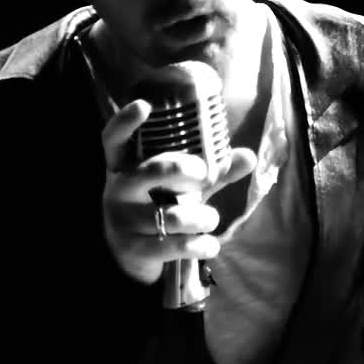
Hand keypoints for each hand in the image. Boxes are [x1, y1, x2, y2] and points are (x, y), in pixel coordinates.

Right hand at [100, 99, 256, 285]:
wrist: (132, 257)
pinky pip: (176, 245)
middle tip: (203, 173)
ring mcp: (122, 220)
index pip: (114, 139)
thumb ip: (213, 173)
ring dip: (203, 217)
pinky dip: (202, 245)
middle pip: (150, 171)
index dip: (125, 121)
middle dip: (183, 169)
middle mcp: (118, 189)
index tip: (144, 106)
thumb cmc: (160, 207)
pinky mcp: (134, 249)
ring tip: (210, 219)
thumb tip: (249, 156)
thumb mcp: (181, 187)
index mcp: (124, 166)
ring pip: (172, 215)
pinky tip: (210, 245)